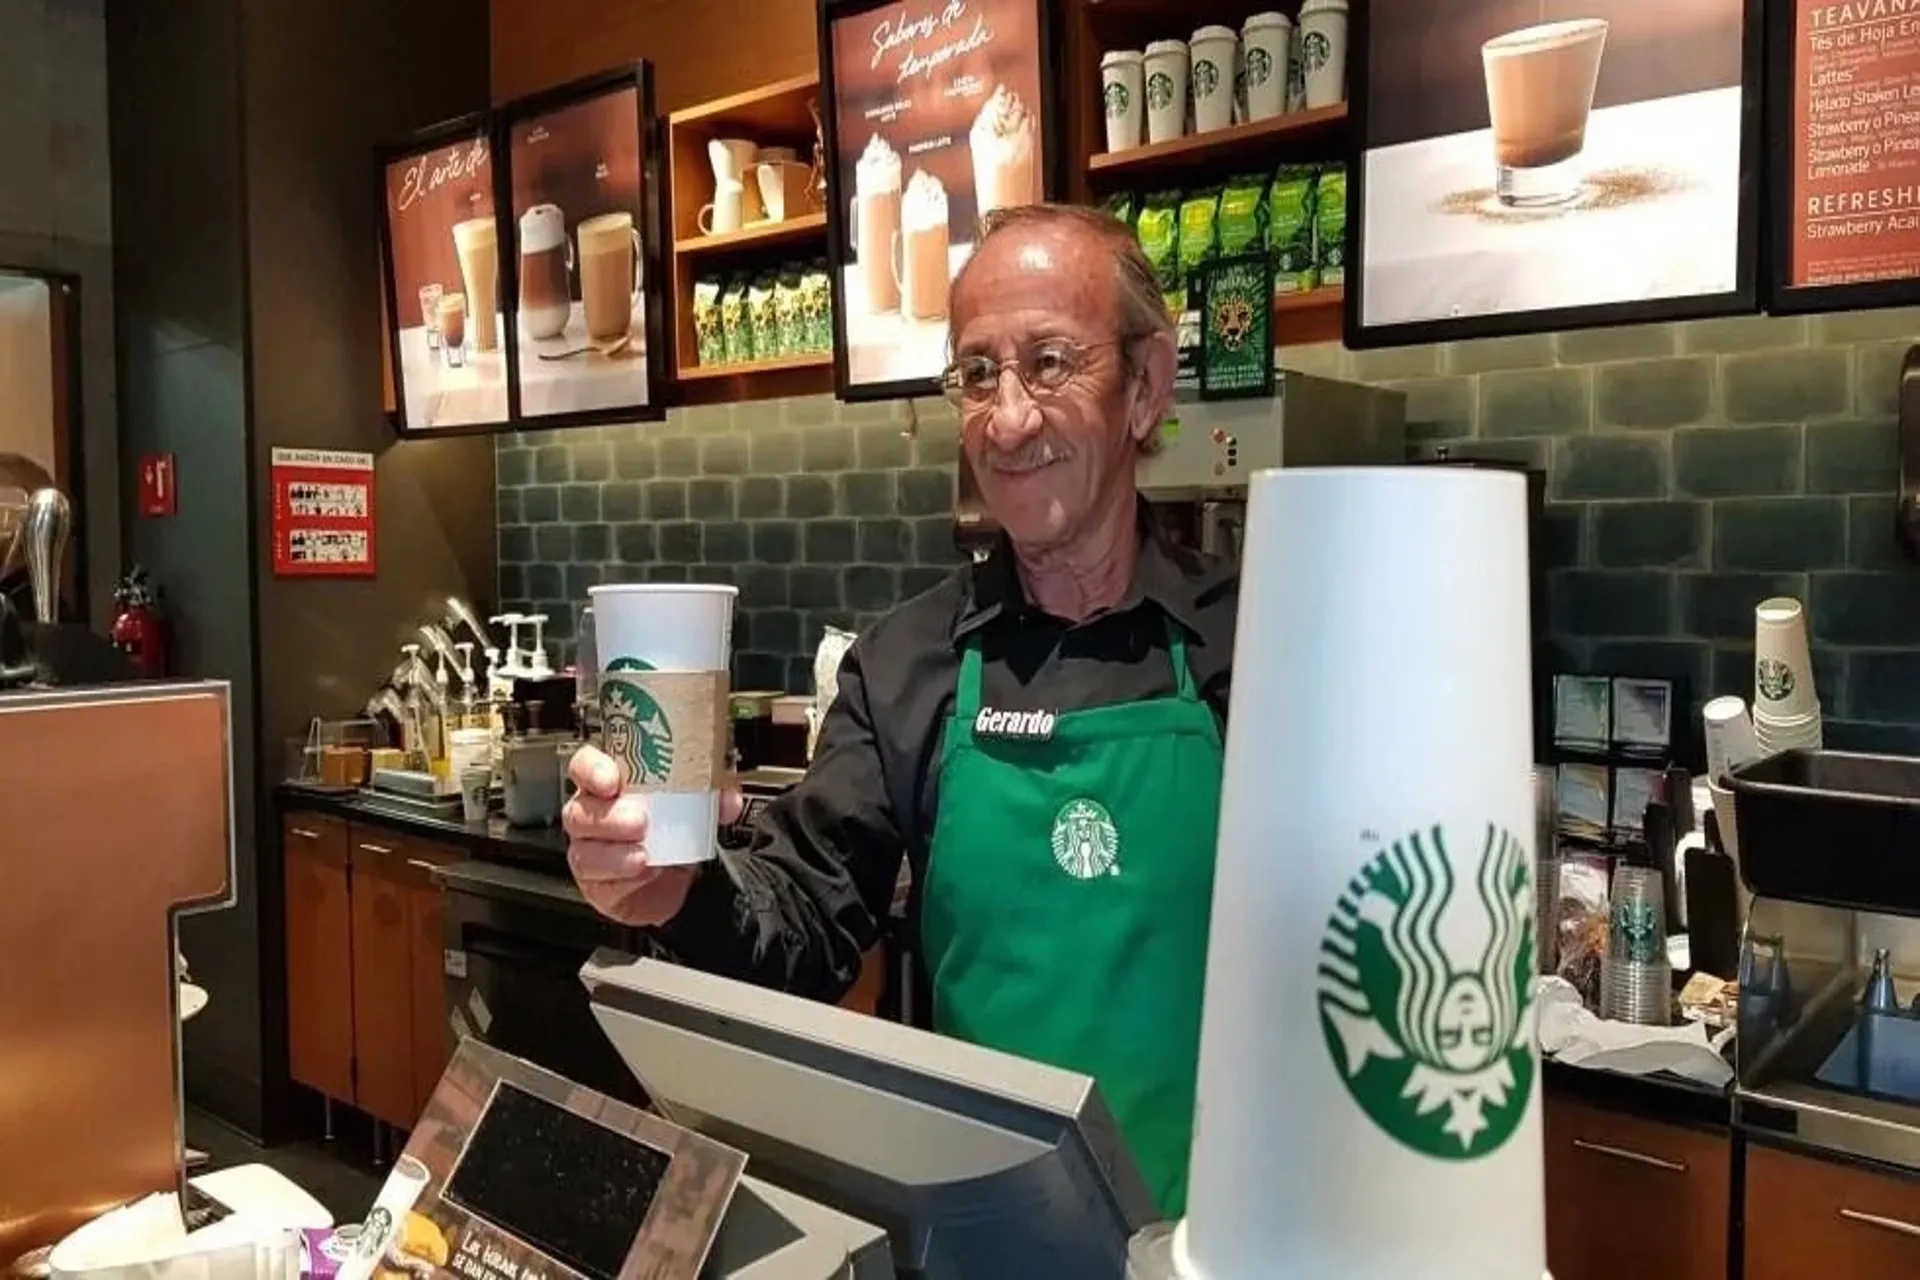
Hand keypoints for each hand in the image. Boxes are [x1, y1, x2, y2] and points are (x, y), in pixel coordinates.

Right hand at [564, 745, 743, 925]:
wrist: (675, 878)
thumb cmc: (672, 828)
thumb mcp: (695, 804)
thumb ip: (713, 795)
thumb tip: (728, 799)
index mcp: (608, 784)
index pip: (584, 766)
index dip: (592, 769)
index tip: (611, 780)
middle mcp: (591, 815)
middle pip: (580, 812)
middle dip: (608, 818)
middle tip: (639, 821)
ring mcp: (590, 851)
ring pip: (585, 852)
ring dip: (614, 854)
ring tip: (643, 855)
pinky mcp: (598, 884)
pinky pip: (602, 883)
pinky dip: (625, 879)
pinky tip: (646, 873)